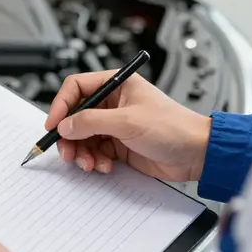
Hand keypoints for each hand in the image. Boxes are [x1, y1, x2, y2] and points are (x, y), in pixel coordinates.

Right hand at [46, 70, 211, 182]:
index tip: (53, 124)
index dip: (61, 105)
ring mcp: (115, 124)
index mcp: (117, 85)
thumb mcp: (128, 121)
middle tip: (67, 152)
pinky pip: (95, 151)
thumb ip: (92, 121)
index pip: (77, 88)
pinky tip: (104, 166)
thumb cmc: (174, 127)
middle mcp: (113, 102)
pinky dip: (94, 160)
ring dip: (81, 151)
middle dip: (69, 135)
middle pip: (76, 116)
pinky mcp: (119, 144)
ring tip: (89, 163)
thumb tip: (65, 125)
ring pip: (83, 136)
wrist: (197, 154)